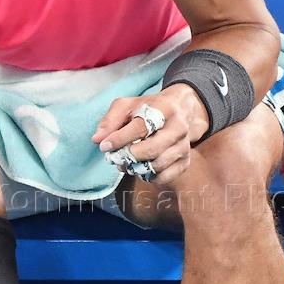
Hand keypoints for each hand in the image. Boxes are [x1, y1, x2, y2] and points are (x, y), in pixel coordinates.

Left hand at [92, 85, 208, 185]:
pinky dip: (148, 177)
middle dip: (128, 156)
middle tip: (115, 158)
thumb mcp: (127, 106)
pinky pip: (164, 177)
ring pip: (157, 166)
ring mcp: (184, 146)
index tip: (105, 147)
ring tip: (125, 164)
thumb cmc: (148, 109)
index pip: (140, 127)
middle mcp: (178, 127)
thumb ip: (110, 120)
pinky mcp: (185, 162)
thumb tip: (98, 140)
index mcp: (164, 108)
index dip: (120, 139)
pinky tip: (140, 168)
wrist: (178, 112)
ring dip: (136, 168)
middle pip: (152, 149)